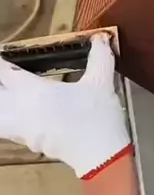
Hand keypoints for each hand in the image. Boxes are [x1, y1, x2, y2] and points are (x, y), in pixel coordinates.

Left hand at [0, 34, 131, 178]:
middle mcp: (20, 109)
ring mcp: (20, 128)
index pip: (4, 72)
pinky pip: (3, 127)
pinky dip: (3, 117)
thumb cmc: (98, 117)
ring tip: (6, 91)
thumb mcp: (102, 83)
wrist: (101, 156)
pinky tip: (10, 111)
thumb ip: (99, 57)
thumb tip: (99, 38)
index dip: (0, 63)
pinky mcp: (26, 143)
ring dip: (1, 100)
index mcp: (35, 91)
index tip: (2, 54)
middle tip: (5, 75)